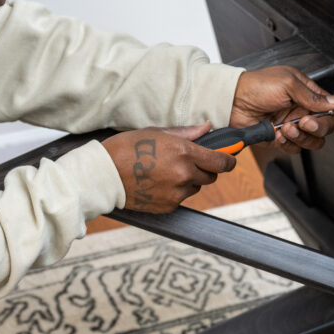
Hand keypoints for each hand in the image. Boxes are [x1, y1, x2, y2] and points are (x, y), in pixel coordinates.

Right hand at [102, 124, 235, 213]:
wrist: (104, 175)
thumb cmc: (126, 147)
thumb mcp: (156, 132)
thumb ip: (186, 133)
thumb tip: (207, 128)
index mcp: (184, 152)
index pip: (221, 162)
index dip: (228, 160)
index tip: (228, 159)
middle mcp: (184, 174)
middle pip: (211, 176)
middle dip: (205, 169)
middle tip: (187, 162)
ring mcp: (176, 193)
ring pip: (195, 187)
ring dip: (188, 180)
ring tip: (165, 172)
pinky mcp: (168, 206)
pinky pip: (181, 199)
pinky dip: (174, 192)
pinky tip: (157, 183)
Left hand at [229, 66, 333, 153]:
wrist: (232, 100)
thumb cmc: (257, 85)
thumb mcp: (287, 83)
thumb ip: (312, 95)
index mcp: (307, 94)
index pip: (333, 108)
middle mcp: (302, 110)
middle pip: (325, 127)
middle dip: (317, 126)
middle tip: (303, 120)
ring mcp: (292, 126)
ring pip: (312, 141)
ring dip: (302, 136)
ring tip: (286, 127)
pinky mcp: (280, 139)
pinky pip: (294, 148)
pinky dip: (288, 143)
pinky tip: (277, 134)